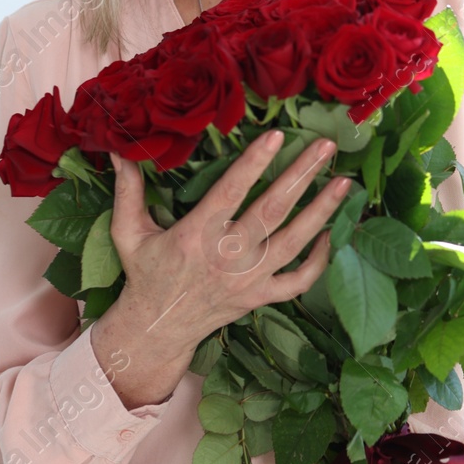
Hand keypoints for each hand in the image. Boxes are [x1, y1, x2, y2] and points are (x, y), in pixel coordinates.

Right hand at [89, 130, 349, 407]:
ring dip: (322, 211)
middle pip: (272, 211)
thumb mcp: (127, 232)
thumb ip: (128, 191)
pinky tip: (332, 233)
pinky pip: (299, 280)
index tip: (277, 135)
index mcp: (195, 236)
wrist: (158, 328)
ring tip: (343, 182)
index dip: (254, 163)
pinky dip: (319, 260)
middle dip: (301, 176)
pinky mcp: (261, 297)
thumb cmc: (145, 272)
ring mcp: (249, 280)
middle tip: (326, 147)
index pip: (230, 193)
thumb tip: (120, 150)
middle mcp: (227, 257)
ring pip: (294, 242)